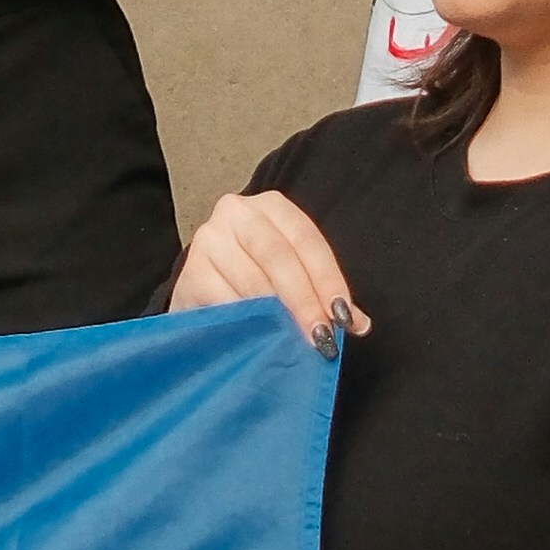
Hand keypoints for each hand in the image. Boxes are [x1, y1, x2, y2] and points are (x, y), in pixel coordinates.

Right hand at [170, 188, 364, 345]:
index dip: (328, 279)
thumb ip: (322, 293)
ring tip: (295, 342)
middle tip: (321, 336)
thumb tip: (358, 323)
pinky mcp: (190, 272)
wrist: (202, 291)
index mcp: (272, 207)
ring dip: (278, 316)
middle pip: (279, 256)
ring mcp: (209, 239)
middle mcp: (237, 212)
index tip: (343, 316)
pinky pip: (225, 300)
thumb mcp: (291, 276)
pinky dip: (246, 321)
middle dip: (304, 300)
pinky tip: (259, 337)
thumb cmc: (253, 278)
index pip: (307, 240)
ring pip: (252, 280)